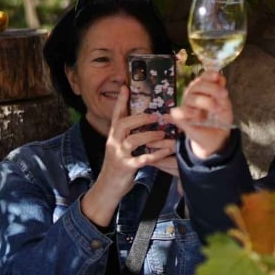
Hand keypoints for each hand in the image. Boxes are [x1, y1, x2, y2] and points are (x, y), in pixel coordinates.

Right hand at [80, 92, 176, 227]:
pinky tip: (167, 151)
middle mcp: (113, 143)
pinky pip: (142, 159)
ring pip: (133, 140)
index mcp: (113, 136)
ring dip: (150, 135)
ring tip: (163, 133)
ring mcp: (119, 156)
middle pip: (123, 124)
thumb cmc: (118, 165)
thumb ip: (127, 135)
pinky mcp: (126, 167)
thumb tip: (141, 121)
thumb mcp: (119, 148)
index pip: (116, 115)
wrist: (108, 187)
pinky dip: (156, 154)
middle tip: (155, 116)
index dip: (121, 101)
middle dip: (140, 118)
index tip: (126, 87)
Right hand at [171, 72, 234, 160]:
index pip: (203, 77)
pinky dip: (187, 112)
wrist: (217, 136)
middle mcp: (192, 94)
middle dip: (212, 88)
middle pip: (197, 85)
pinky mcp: (181, 118)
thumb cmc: (219, 119)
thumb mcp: (225, 106)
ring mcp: (186, 106)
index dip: (209, 75)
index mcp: (203, 89)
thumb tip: (220, 78)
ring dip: (206, 101)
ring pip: (191, 98)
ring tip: (216, 109)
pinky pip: (178, 112)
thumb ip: (221, 93)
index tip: (218, 77)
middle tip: (224, 95)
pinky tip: (198, 116)